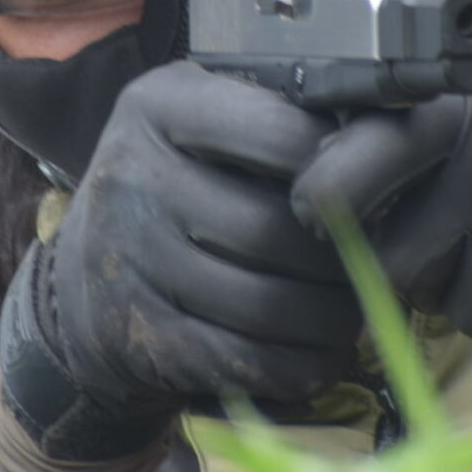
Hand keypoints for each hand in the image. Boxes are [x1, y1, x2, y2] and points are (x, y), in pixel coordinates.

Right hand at [0, 63, 357, 459]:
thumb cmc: (178, 189)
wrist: (84, 285)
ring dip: (331, 319)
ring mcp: (129, 260)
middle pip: (278, 229)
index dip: (345, 169)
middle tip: (373, 265)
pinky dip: (299, 365)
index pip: (283, 135)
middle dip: (344, 259)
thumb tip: (387, 139)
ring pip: (271, 304)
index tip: (370, 190)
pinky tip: (316, 352)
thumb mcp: (204, 126)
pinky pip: (250, 360)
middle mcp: (133, 176)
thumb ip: (278, 118)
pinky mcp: (140, 335)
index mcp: (159, 106)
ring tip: (349, 310)